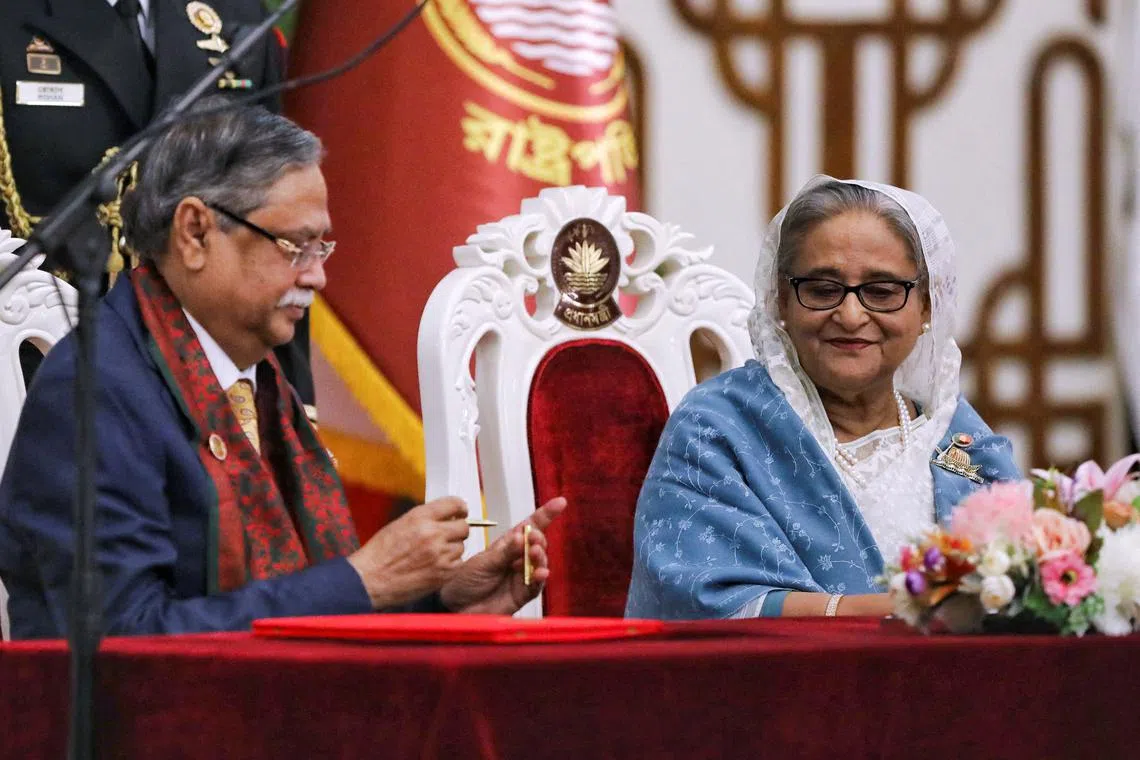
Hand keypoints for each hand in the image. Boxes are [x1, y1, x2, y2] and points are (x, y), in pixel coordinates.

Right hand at [346, 497, 468, 608]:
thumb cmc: (380, 554)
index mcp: (420, 517)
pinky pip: (458, 564)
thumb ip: (425, 518)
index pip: (455, 504)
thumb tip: (445, 517)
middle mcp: (433, 534)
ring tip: (434, 555)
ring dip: (452, 549)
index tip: (461, 512)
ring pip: (461, 547)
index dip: (460, 508)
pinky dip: (450, 565)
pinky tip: (435, 566)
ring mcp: (440, 555)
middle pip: (464, 527)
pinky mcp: (443, 573)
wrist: (370, 579)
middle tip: (448, 536)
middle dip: (457, 530)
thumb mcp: (401, 524)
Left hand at [439, 497, 566, 614]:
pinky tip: (541, 573)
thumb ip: (505, 552)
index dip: (545, 514)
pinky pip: (537, 585)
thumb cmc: (465, 581)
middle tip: (532, 538)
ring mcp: (522, 576)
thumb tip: (521, 536)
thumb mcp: (484, 562)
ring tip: (534, 552)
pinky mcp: (523, 594)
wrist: (456, 607)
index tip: (560, 503)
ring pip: (539, 563)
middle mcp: (518, 558)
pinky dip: (540, 578)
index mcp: (507, 545)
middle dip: (538, 538)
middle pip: (537, 543)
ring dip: (540, 556)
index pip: (529, 526)